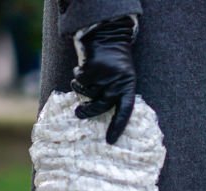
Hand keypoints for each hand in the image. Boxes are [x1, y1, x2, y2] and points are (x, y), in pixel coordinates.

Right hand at [70, 14, 137, 144]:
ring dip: (80, 87)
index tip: (110, 141)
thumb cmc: (114, 62)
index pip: (125, 112)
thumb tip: (95, 115)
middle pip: (100, 106)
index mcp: (128, 87)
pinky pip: (79, 80)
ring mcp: (104, 76)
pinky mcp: (92, 67)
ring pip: (86, 92)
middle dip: (87, 112)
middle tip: (78, 113)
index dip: (118, 127)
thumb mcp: (121, 78)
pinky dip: (77, 75)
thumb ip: (113, 94)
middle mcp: (117, 83)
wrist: (108, 35)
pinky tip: (82, 67)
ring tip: (81, 81)